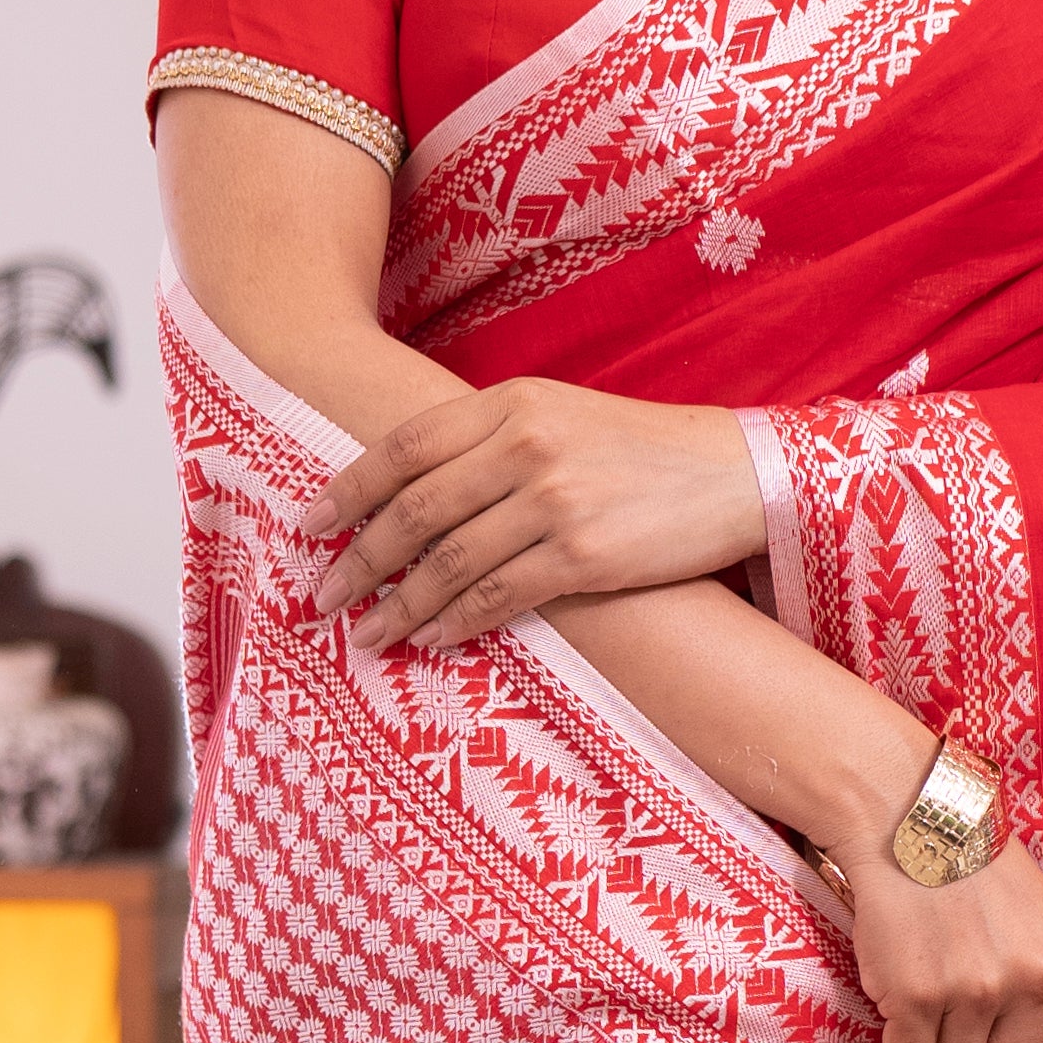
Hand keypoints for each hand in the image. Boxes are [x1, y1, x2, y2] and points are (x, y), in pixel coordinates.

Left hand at [310, 382, 763, 649]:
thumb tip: (410, 494)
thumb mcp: (561, 417)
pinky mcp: (585, 555)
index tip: (307, 525)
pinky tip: (430, 639)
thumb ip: (489, 441)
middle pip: (414, 509)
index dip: (347, 488)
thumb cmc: (641, 451)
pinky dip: (455, 621)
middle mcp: (526, 445)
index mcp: (511, 403)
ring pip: (448, 561)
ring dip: (397, 605)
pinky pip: (498, 596)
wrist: (735, 474)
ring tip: (366, 634)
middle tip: (321, 596)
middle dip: (358, 559)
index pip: (405, 445)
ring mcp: (555, 500)